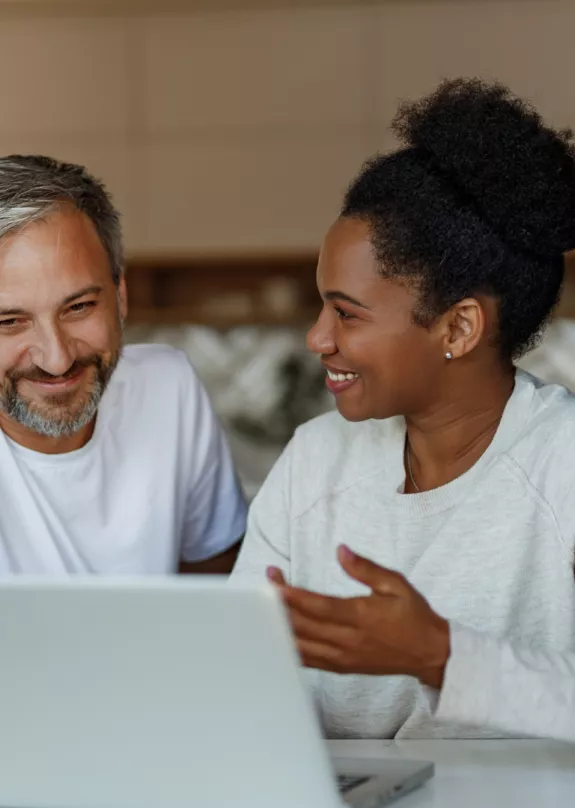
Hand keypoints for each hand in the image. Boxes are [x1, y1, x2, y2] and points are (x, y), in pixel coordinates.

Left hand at [267, 545, 449, 688]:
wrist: (429, 653)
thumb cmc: (413, 615)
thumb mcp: (395, 584)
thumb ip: (365, 568)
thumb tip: (341, 550)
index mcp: (360, 617)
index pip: (318, 607)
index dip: (292, 596)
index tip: (274, 581)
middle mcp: (347, 641)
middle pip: (303, 625)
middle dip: (279, 605)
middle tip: (265, 584)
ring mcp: (342, 657)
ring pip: (301, 645)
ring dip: (279, 626)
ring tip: (264, 607)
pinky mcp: (340, 668)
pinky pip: (308, 660)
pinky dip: (289, 648)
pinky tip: (276, 635)